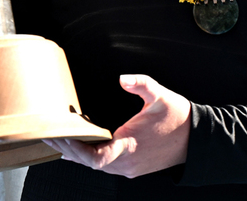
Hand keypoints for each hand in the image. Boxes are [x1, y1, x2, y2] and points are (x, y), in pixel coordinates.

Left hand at [43, 74, 190, 177]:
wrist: (197, 140)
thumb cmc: (178, 118)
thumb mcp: (160, 95)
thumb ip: (141, 84)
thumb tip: (122, 78)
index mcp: (130, 146)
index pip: (96, 158)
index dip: (75, 149)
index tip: (60, 136)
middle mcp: (127, 162)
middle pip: (88, 163)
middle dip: (68, 148)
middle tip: (49, 133)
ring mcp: (129, 167)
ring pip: (95, 166)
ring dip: (77, 154)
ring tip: (58, 138)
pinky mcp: (132, 167)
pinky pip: (105, 165)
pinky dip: (89, 157)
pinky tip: (78, 148)